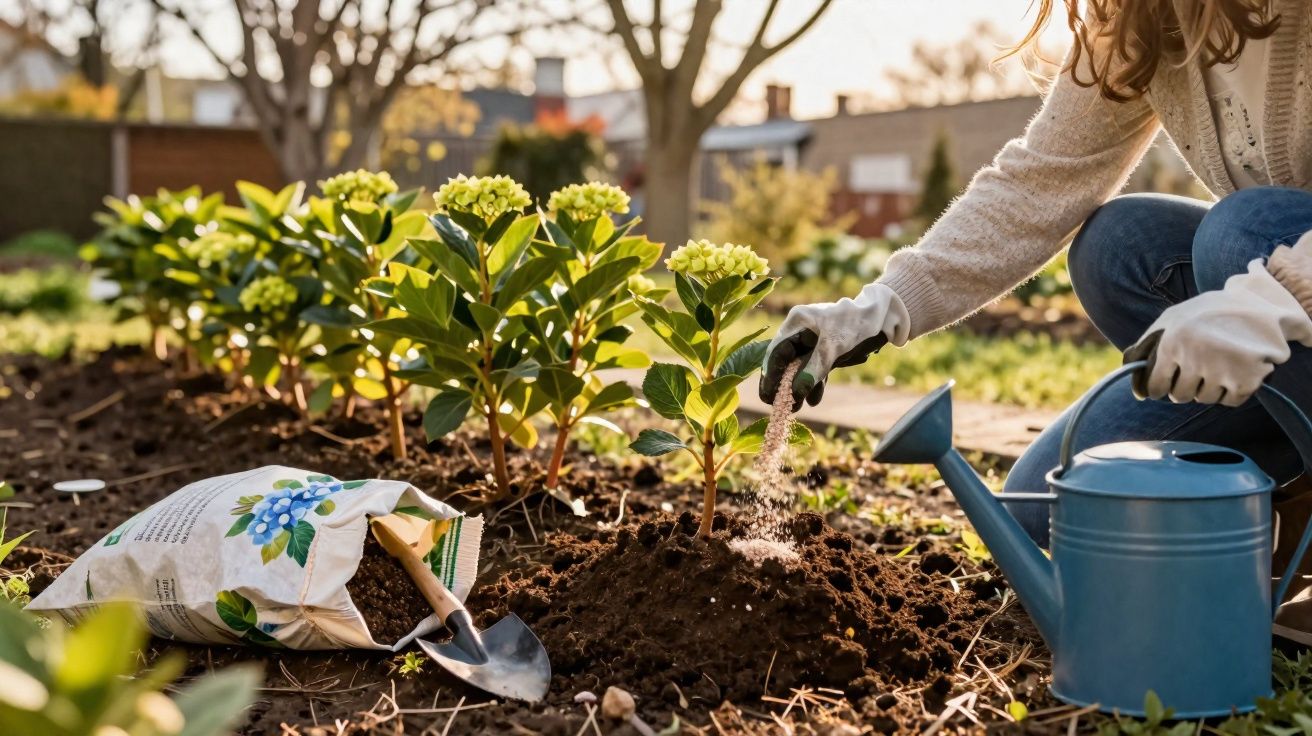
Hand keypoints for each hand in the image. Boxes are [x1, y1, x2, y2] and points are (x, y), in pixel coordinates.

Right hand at [760, 283, 910, 409]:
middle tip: (777, 406)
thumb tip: (795, 393)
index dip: (771, 375)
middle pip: (784, 361)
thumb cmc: (856, 323)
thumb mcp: (833, 346)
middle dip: (783, 385)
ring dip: (798, 388)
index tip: (768, 395)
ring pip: (799, 368)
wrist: (882, 317)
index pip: (777, 352)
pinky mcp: (825, 350)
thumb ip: (814, 368)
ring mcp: (812, 340)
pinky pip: (814, 369)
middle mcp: (800, 330)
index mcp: (797, 322)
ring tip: (796, 408)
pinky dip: (814, 384)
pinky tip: (814, 400)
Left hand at [1124, 260, 1311, 405]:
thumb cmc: (1208, 312)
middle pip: (1180, 396)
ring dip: (1209, 387)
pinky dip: (1231, 391)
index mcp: (1171, 342)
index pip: (1156, 386)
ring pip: (1204, 399)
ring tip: (1219, 362)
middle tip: (1199, 365)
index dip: (1159, 388)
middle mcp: (1194, 357)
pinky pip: (1229, 401)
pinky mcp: (1246, 380)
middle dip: (1185, 386)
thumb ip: (1147, 346)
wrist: (1260, 302)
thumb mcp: (1173, 317)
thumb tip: (1136, 390)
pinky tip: (1235, 369)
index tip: (1163, 387)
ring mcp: (1221, 370)